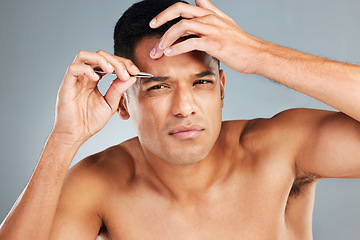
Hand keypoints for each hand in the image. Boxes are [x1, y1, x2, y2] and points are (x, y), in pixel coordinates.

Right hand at [52, 50, 139, 145]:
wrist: (75, 135)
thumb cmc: (89, 121)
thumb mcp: (110, 104)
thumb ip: (118, 90)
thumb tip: (131, 77)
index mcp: (94, 79)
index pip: (108, 62)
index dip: (122, 63)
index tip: (135, 71)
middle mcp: (84, 76)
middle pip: (99, 55)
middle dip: (116, 61)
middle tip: (126, 72)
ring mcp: (74, 79)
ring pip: (84, 55)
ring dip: (101, 60)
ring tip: (111, 70)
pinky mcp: (66, 85)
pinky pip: (74, 68)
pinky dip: (87, 69)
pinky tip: (96, 78)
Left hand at [149, 0, 265, 73]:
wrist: (256, 54)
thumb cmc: (240, 43)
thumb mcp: (225, 22)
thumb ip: (210, 10)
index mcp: (210, 14)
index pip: (183, 7)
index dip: (166, 13)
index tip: (154, 23)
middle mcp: (210, 18)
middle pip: (180, 10)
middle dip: (161, 18)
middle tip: (151, 30)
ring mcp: (212, 29)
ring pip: (182, 26)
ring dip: (167, 38)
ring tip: (158, 50)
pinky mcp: (215, 43)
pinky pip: (191, 42)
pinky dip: (177, 48)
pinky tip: (170, 54)